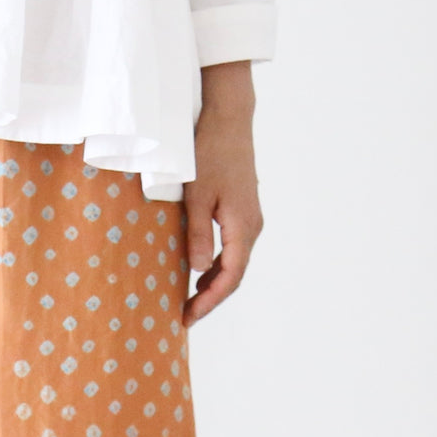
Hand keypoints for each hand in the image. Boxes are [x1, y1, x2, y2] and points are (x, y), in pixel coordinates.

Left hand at [182, 61, 262, 327]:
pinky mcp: (243, 211)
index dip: (209, 302)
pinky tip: (198, 274)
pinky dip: (217, 267)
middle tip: (184, 316)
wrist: (228, 119)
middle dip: (210, 299)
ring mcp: (250, 219)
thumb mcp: (197, 197)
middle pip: (234, 276)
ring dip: (213, 285)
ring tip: (188, 301)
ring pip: (234, 263)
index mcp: (243, 227)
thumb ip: (198, 236)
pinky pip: (233, 249)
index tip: (188, 317)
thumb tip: (199, 272)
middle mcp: (252, 227)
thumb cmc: (209, 154)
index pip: (230, 278)